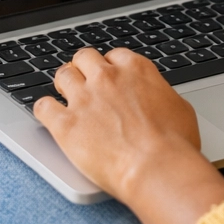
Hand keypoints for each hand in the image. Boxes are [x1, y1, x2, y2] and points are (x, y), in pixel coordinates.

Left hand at [34, 49, 223, 223]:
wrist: (157, 168)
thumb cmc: (175, 144)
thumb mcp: (180, 108)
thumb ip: (160, 95)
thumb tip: (157, 100)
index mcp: (136, 70)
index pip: (114, 56)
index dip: (110, 67)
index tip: (109, 77)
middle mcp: (107, 78)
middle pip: (84, 58)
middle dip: (83, 68)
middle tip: (83, 82)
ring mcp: (84, 99)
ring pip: (62, 76)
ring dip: (63, 84)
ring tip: (63, 96)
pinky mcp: (65, 125)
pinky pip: (43, 107)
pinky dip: (44, 110)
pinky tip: (48, 115)